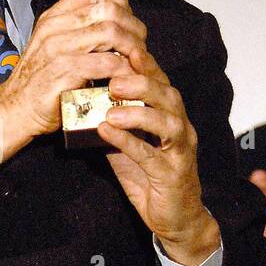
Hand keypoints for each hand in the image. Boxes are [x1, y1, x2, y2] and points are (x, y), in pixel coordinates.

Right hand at [0, 0, 147, 149]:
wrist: (14, 110)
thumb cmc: (40, 82)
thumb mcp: (52, 47)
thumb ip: (76, 31)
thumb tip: (114, 21)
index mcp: (53, 17)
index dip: (119, 0)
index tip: (128, 20)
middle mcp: (54, 27)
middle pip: (108, 9)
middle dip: (133, 27)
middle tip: (139, 46)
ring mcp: (57, 48)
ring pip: (111, 32)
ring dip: (132, 48)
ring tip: (137, 63)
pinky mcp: (64, 72)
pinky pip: (106, 63)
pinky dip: (125, 71)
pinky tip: (128, 80)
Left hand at [94, 44, 220, 265]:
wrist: (175, 218)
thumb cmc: (151, 177)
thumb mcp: (128, 145)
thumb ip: (114, 122)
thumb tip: (85, 100)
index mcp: (169, 115)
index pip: (158, 82)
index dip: (143, 63)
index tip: (122, 47)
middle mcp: (179, 127)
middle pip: (167, 95)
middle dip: (141, 82)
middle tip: (113, 77)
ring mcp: (180, 150)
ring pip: (167, 121)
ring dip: (138, 110)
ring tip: (111, 105)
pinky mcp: (173, 174)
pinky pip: (152, 155)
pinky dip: (131, 142)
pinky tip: (109, 133)